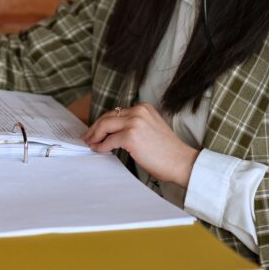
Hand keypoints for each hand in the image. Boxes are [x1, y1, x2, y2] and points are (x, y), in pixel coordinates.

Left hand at [82, 104, 199, 187]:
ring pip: (105, 126)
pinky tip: (99, 150)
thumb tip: (112, 132)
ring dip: (95, 135)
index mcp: (144, 108)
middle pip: (108, 117)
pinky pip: (109, 140)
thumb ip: (134, 125)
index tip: (95, 129)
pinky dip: (101, 146)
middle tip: (87, 136)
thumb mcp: (150, 128)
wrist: (181, 162)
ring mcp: (134, 123)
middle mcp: (138, 111)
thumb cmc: (167, 151)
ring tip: (90, 143)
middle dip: (95, 127)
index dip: (103, 121)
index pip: (116, 112)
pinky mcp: (131, 136)